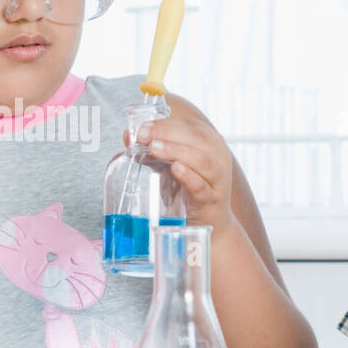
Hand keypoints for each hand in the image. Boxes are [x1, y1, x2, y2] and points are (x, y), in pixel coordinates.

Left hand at [129, 114, 235, 230]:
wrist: (211, 223)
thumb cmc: (191, 189)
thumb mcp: (172, 166)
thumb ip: (154, 151)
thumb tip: (129, 136)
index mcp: (210, 143)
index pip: (190, 125)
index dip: (165, 123)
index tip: (143, 128)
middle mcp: (218, 157)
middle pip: (196, 137)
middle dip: (167, 133)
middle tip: (143, 136)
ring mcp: (217, 180)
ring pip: (202, 160)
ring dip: (176, 151)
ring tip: (154, 148)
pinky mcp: (211, 201)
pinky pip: (201, 186)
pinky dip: (189, 176)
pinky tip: (176, 169)